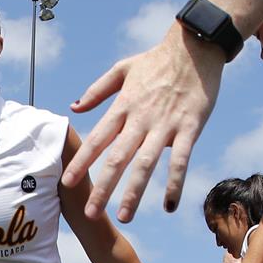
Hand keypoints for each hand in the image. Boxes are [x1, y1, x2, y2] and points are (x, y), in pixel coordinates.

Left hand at [63, 28, 224, 220]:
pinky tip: (169, 206)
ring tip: (124, 217)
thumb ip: (97, 91)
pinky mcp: (190, 127)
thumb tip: (74, 108)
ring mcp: (165, 124)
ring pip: (146, 164)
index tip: (67, 183)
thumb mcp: (122, 68)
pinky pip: (181, 160)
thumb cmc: (157, 59)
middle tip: (92, 214)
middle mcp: (140, 119)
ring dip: (134, 192)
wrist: (195, 46)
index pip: (97, 139)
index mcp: (123, 106)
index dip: (81, 162)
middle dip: (103, 188)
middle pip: (117, 158)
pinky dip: (175, 183)